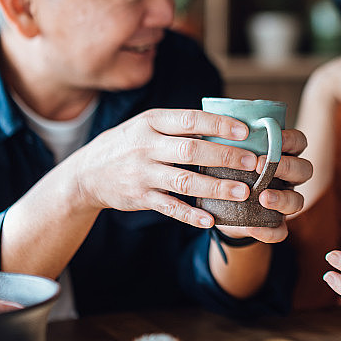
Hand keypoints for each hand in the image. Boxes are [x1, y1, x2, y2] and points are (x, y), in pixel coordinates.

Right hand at [72, 108, 261, 227]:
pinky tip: (210, 220)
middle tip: (253, 162)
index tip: (245, 131)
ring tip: (243, 192)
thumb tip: (227, 124)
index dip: (218, 125)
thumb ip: (179, 126)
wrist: (87, 173)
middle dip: (225, 157)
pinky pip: (169, 208)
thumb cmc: (129, 144)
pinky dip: (190, 215)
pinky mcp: (140, 198)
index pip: (189, 120)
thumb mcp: (147, 125)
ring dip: (216, 188)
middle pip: (191, 151)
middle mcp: (146, 146)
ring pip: (185, 182)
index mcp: (152, 122)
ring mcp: (142, 173)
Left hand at [224, 128, 311, 243]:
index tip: (275, 137)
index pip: (299, 142)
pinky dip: (269, 231)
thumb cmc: (227, 172)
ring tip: (262, 198)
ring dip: (282, 199)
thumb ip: (232, 144)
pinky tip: (253, 228)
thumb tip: (216, 123)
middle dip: (286, 167)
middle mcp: (289, 179)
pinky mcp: (275, 225)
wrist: (219, 209)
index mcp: (283, 156)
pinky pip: (281, 232)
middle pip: (304, 170)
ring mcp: (285, 203)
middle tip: (259, 165)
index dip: (291, 139)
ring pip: (298, 201)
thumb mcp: (230, 154)